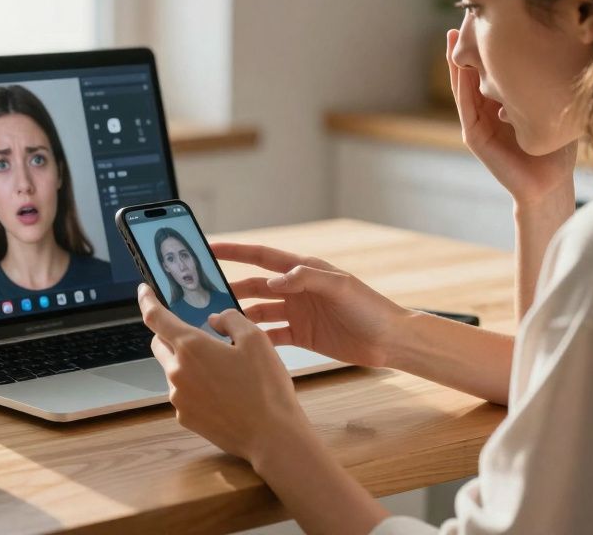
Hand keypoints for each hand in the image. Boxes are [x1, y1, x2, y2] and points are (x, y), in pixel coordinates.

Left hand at [137, 285, 310, 461]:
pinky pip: (183, 393)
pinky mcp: (185, 417)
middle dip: (172, 335)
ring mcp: (179, 397)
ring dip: (187, 363)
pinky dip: (195, 387)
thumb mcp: (256, 339)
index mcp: (191, 347)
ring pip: (173, 370)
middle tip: (199, 336)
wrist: (271, 436)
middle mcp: (177, 372)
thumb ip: (230, 319)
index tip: (144, 291)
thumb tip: (214, 320)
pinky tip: (222, 393)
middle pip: (160, 344)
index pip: (156, 318)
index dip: (147, 301)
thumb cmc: (265, 386)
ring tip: (221, 370)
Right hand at [210, 243, 412, 368]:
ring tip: (215, 322)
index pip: (261, 256)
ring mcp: (298, 313)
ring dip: (238, 316)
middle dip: (229, 288)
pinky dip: (254, 338)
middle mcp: (296, 289)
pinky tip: (238, 344)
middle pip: (253, 286)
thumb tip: (273, 280)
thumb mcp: (340, 286)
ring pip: (258, 311)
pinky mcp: (301, 336)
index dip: (235, 251)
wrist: (390, 341)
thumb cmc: (370, 308)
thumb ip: (306, 278)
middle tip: (202, 295)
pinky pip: (270, 336)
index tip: (209, 248)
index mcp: (303, 270)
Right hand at [446, 28, 576, 206]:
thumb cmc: (558, 148)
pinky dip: (461, 85)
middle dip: (469, 45)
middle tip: (465, 17)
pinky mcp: (475, 136)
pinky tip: (460, 66)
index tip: (490, 15)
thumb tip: (568, 48)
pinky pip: (465, 105)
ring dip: (456, 62)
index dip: (490, 43)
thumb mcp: (554, 106)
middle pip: (474, 71)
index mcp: (505, 102)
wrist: (550, 184)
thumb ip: (552, 84)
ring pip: (464, 85)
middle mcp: (488, 109)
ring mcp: (479, 122)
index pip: (493, 67)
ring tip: (454, 36)